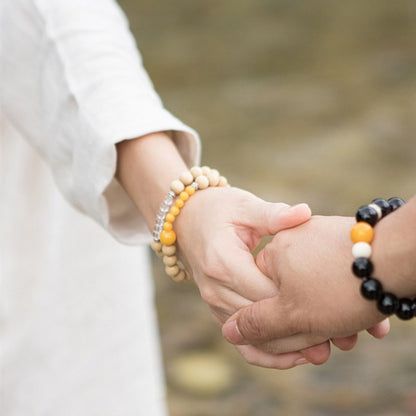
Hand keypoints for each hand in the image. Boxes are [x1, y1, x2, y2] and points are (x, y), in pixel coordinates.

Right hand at [222, 216, 389, 355]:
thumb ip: (273, 215)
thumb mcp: (244, 206)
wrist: (186, 221)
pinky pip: (241, 339)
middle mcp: (215, 288)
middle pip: (261, 320)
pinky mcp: (217, 309)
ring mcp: (213, 302)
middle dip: (299, 330)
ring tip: (324, 350)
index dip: (300, 303)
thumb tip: (305, 212)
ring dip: (287, 346)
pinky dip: (267, 352)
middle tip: (341, 338)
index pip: (266, 293)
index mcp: (224, 262)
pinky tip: (295, 356)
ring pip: (252, 337)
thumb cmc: (219, 209)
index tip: (335, 305)